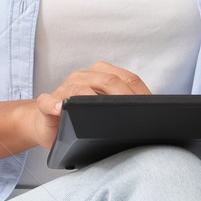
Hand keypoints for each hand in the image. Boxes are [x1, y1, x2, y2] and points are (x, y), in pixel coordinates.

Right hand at [22, 61, 151, 150]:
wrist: (47, 125)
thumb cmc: (82, 119)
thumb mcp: (106, 112)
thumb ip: (124, 108)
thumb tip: (152, 116)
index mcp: (101, 74)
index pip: (126, 78)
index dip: (141, 93)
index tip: (152, 110)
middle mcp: (83, 77)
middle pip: (108, 81)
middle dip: (123, 97)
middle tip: (134, 114)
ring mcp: (64, 89)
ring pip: (79, 88)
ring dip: (90, 97)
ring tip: (99, 109)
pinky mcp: (47, 104)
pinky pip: (49, 102)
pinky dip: (54, 104)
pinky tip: (61, 109)